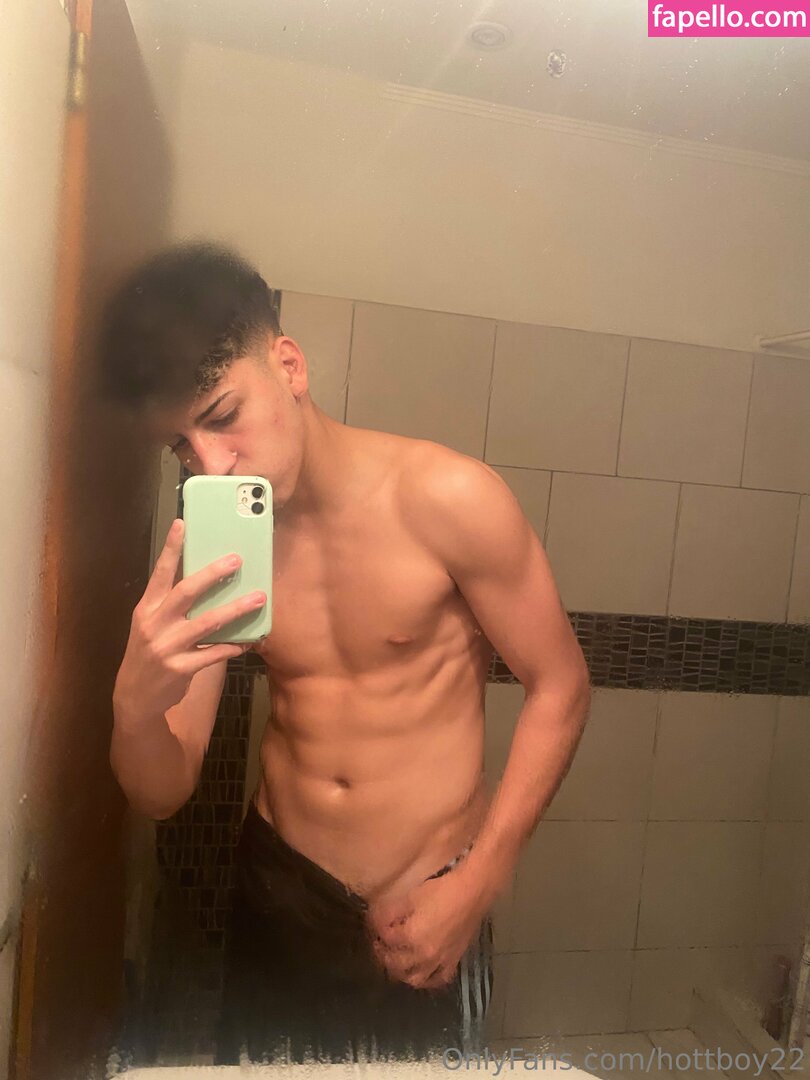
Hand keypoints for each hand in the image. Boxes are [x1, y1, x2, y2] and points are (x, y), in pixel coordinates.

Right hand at [113, 518, 266, 716]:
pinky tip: (249, 641)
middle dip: (212, 574)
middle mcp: (155, 624)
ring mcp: (167, 647)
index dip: (171, 549)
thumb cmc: (149, 653)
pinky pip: (214, 653)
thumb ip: (170, 605)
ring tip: (258, 598)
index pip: (159, 573)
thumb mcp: (150, 625)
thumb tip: (205, 581)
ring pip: (207, 622)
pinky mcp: (181, 668)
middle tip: (236, 560)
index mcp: (147, 608)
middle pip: (186, 592)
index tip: (182, 524)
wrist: (135, 696)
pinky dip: (233, 646)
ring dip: (236, 609)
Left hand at [365, 862, 488, 990]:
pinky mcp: (454, 960)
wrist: (473, 892)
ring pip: (415, 978)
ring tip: (396, 961)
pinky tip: (423, 973)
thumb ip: (391, 911)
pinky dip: (428, 980)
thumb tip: (375, 920)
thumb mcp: (411, 896)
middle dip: (383, 954)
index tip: (372, 922)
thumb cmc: (441, 890)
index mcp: (411, 937)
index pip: (386, 938)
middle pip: (396, 963)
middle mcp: (424, 955)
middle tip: (379, 943)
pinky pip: (439, 979)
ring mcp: (440, 961)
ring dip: (401, 972)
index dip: (376, 929)